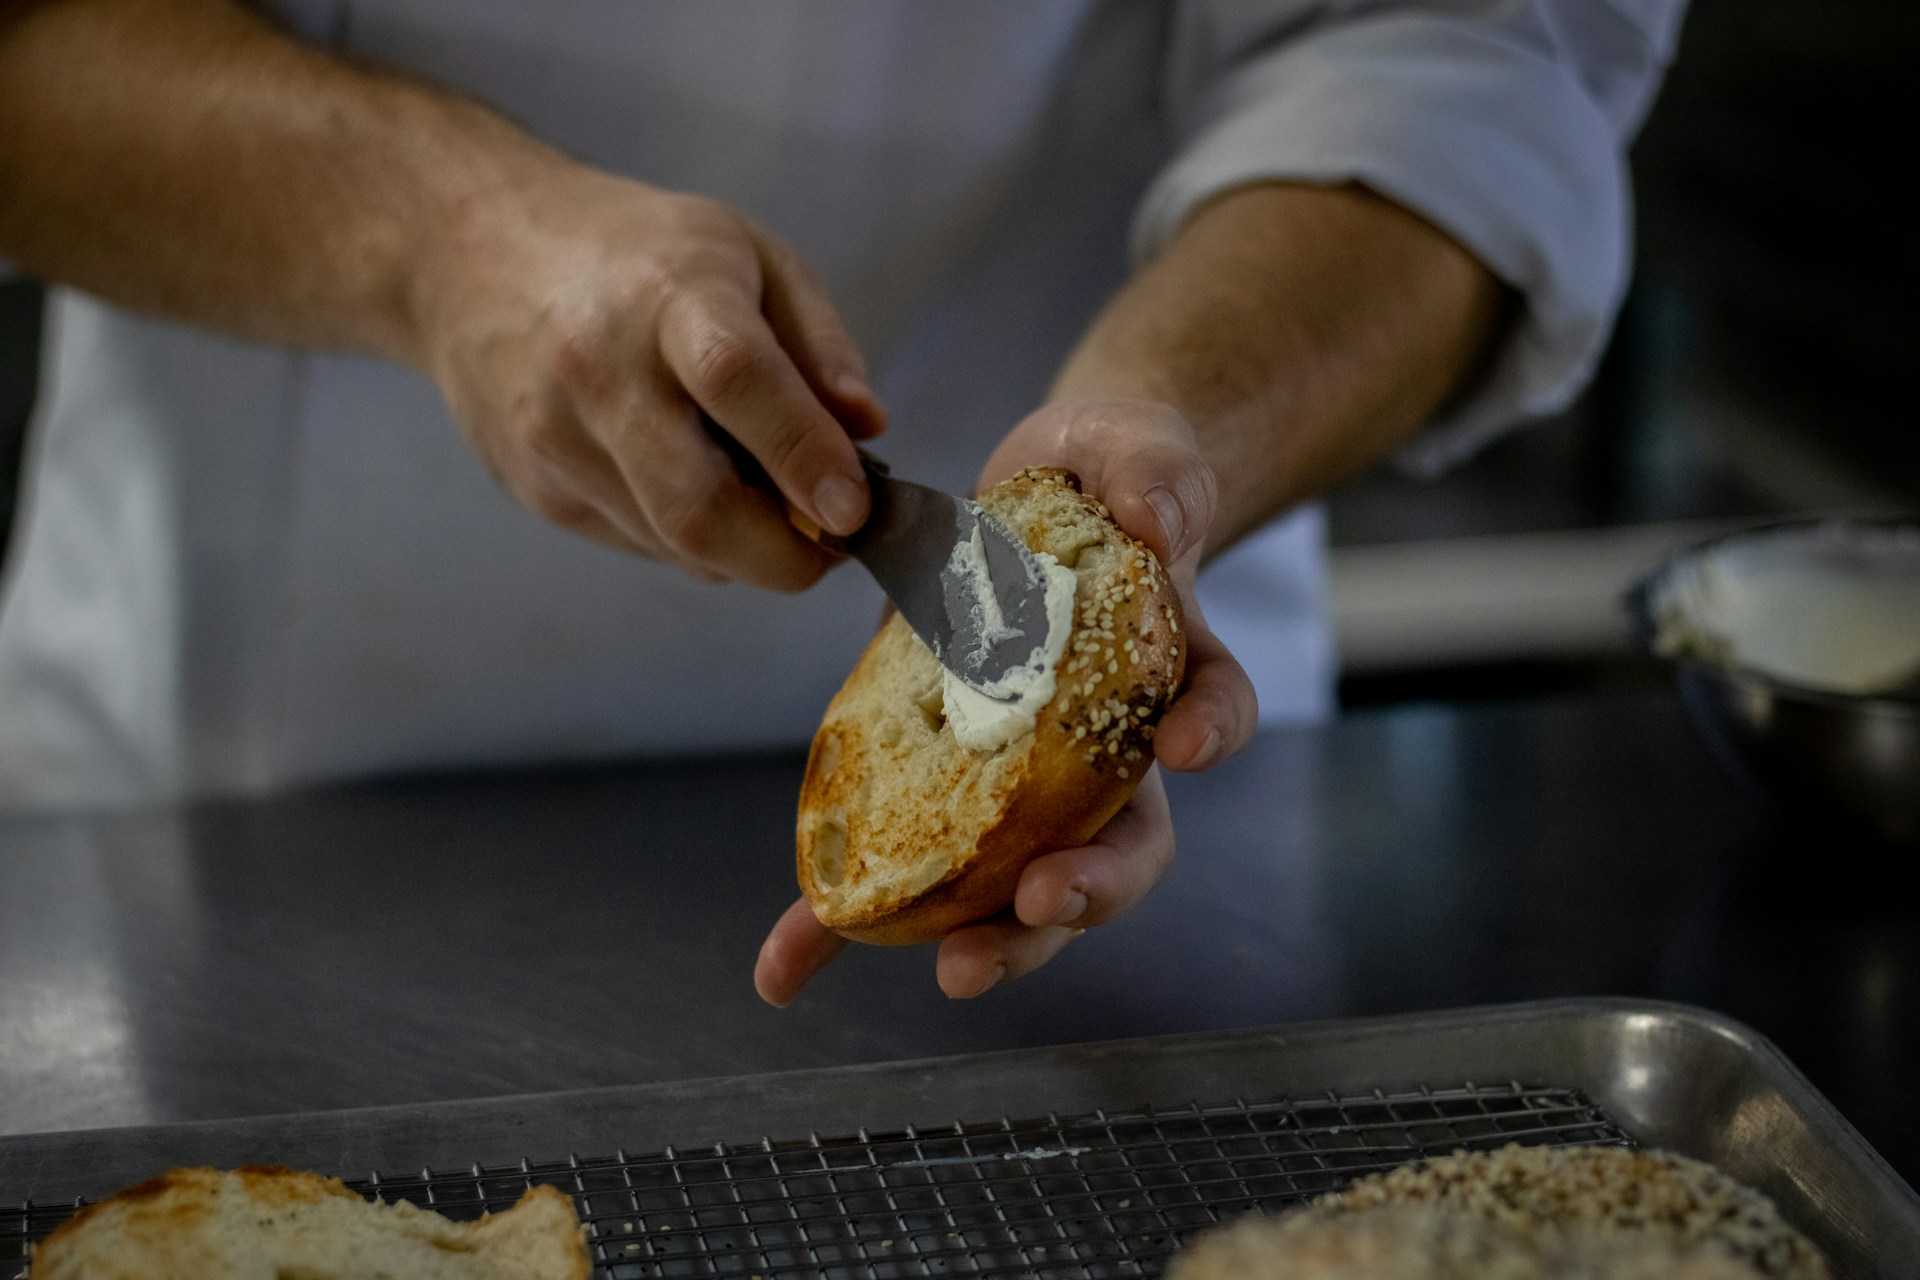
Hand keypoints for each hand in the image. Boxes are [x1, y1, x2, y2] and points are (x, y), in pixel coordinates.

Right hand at [415, 159, 885, 588]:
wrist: (469, 251)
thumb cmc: (635, 252)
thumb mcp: (750, 255)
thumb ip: (819, 343)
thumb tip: (866, 431)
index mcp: (668, 297)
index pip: (737, 381)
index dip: (803, 454)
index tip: (855, 510)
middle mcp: (599, 375)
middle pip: (696, 507)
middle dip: (785, 556)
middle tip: (833, 544)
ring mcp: (556, 442)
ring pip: (676, 544)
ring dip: (745, 547)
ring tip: (764, 493)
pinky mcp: (535, 489)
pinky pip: (641, 544)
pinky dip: (692, 539)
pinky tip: (693, 480)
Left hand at [754, 399, 1258, 1003]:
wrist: (1041, 484)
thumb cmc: (1106, 472)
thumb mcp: (1134, 449)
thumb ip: (1152, 476)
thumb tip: (1159, 526)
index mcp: (1161, 669)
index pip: (1207, 710)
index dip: (1207, 734)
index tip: (1184, 747)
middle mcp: (1099, 749)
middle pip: (1117, 845)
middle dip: (1084, 891)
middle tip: (1039, 902)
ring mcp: (1016, 779)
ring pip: (1015, 884)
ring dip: (986, 938)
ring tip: (945, 968)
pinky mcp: (931, 779)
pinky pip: (892, 862)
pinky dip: (837, 926)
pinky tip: (786, 968)